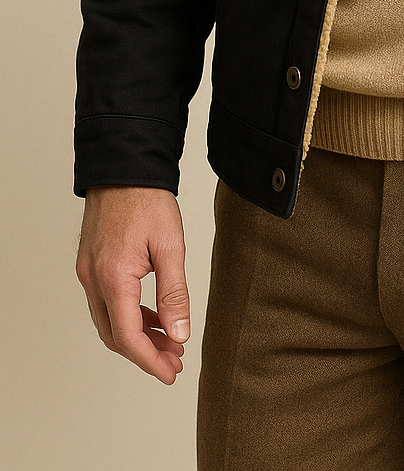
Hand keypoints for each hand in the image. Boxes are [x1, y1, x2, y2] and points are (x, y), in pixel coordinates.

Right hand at [76, 186, 189, 384]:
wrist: (124, 166)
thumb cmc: (147, 199)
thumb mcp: (170, 246)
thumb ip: (174, 293)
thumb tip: (179, 332)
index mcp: (113, 278)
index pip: (128, 337)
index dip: (150, 360)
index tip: (171, 373)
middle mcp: (94, 280)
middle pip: (115, 336)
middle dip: (145, 353)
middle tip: (174, 360)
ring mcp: (89, 273)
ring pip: (109, 321)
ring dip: (137, 336)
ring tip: (169, 341)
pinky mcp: (91, 264)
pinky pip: (107, 303)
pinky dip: (129, 315)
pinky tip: (152, 317)